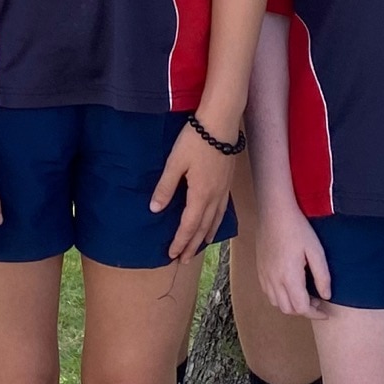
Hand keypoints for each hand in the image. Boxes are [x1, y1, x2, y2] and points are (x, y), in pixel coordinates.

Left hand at [152, 123, 237, 262]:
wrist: (221, 123)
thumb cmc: (195, 140)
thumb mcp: (175, 162)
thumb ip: (165, 187)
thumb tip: (155, 210)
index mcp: (200, 195)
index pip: (188, 226)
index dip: (180, 242)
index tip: (172, 254)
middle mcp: (214, 197)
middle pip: (203, 228)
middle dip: (193, 245)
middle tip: (184, 260)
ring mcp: (223, 190)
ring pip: (215, 221)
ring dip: (206, 236)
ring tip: (200, 248)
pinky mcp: (228, 182)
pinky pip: (222, 210)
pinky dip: (217, 222)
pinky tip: (215, 223)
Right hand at [250, 195, 330, 317]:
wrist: (274, 212)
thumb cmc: (297, 229)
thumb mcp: (316, 251)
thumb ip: (322, 276)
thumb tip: (326, 296)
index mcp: (289, 277)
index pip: (301, 308)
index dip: (315, 314)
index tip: (325, 313)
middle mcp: (274, 280)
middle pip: (288, 309)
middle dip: (304, 310)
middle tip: (317, 301)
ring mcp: (264, 275)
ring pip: (276, 303)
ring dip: (291, 305)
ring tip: (303, 294)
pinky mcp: (260, 269)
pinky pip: (268, 292)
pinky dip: (280, 297)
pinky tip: (289, 285)